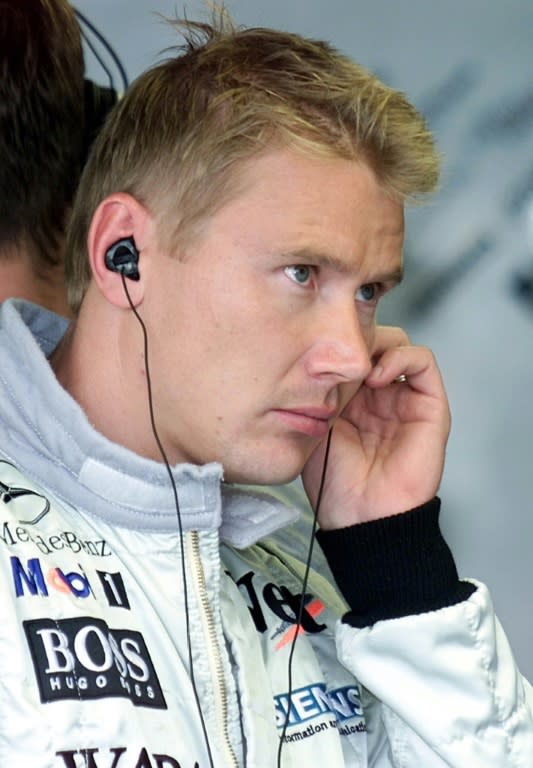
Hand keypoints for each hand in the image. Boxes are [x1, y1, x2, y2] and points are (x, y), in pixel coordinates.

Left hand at [301, 326, 450, 528]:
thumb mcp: (314, 423)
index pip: (349, 350)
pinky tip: (377, 375)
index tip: (317, 343)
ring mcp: (404, 398)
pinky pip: (422, 361)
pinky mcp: (429, 405)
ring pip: (398, 344)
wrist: (360, 514)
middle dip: (354, 337)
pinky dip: (401, 356)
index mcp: (350, 398)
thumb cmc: (334, 481)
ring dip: (376, 344)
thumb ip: (322, 386)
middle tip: (336, 347)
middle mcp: (378, 394)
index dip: (336, 340)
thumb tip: (325, 349)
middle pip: (373, 341)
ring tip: (356, 365)